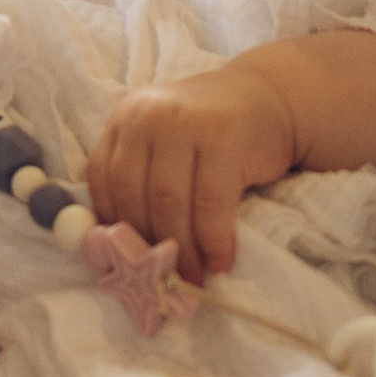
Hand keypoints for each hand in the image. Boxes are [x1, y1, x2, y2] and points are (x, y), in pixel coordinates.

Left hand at [86, 58, 298, 282]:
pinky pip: (210, 202)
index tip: (129, 260)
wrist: (272, 97)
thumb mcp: (166, 143)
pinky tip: (221, 260)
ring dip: (181, 249)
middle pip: (134, 194)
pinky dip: (214, 239)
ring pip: (169, 202)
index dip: (113, 226)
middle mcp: (149, 116)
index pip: (103, 179)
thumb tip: (120, 248)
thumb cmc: (214, 133)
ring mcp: (185, 123)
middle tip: (163, 279)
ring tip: (192, 277)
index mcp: (126, 119)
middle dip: (149, 245)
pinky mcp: (223, 137)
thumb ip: (141, 176)